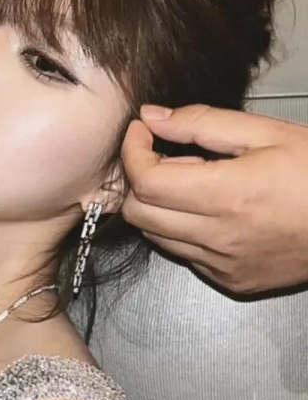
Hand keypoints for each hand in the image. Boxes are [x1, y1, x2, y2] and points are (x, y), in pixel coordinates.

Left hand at [120, 103, 307, 293]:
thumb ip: (203, 124)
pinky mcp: (231, 283)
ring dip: (159, 207)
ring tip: (195, 183)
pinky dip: (182, 231)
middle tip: (168, 157)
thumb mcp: (267, 132)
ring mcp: (222, 266)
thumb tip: (151, 117)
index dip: (131, 152)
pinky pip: (184, 256)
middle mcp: (217, 238)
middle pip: (138, 214)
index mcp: (227, 196)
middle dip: (138, 180)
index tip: (141, 132)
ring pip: (156, 238)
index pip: (145, 181)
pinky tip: (213, 212)